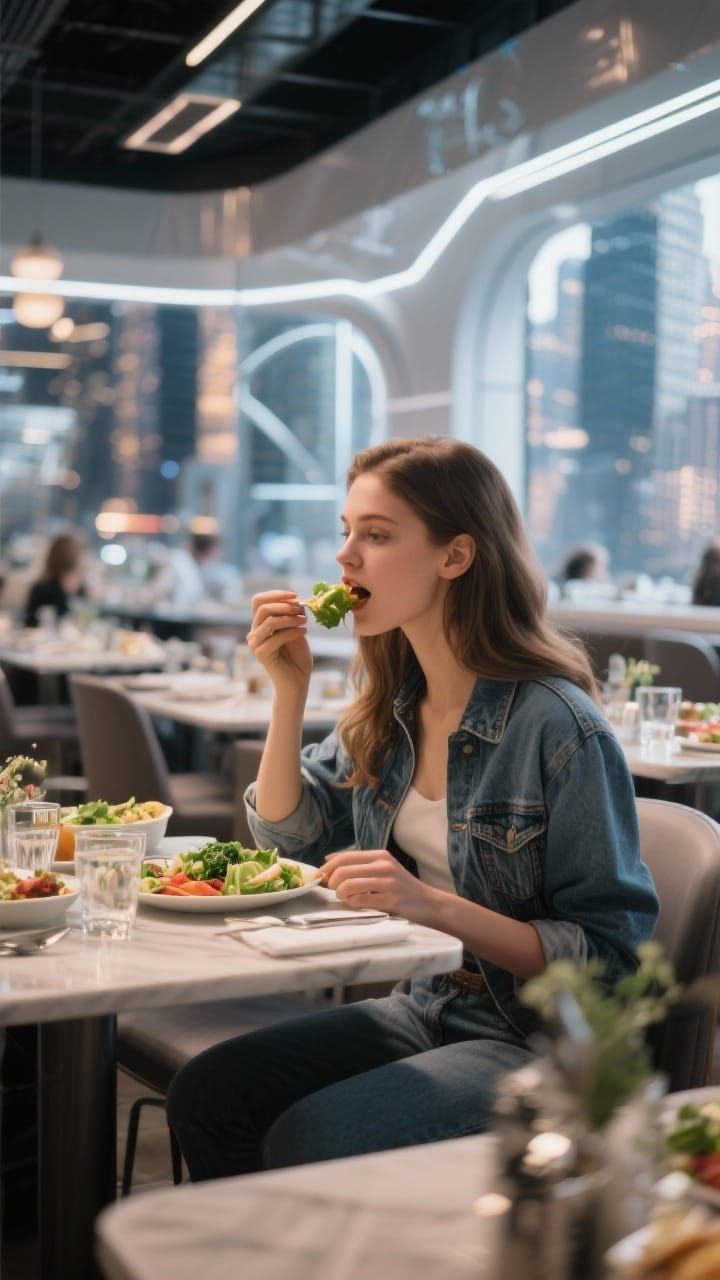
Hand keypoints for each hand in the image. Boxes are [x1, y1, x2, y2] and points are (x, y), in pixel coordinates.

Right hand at [247, 590, 311, 698]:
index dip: (275, 594)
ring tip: (305, 621)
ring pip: (269, 621)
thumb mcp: (297, 629)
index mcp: (260, 624)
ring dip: (290, 618)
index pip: (259, 601)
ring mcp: (255, 644)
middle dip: (284, 605)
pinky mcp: (261, 654)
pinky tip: (304, 632)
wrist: (297, 681)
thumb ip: (293, 614)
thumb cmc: (298, 656)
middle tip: (301, 609)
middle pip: (262, 608)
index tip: (295, 594)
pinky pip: (276, 637)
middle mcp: (254, 632)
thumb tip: (295, 599)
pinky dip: (293, 631)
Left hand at [322, 849, 436, 923]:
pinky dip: (352, 904)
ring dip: (340, 894)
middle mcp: (383, 865)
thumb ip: (359, 864)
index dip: (328, 867)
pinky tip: (356, 904)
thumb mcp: (383, 869)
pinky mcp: (390, 900)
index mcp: (380, 856)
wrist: (428, 903)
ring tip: (345, 898)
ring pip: (347, 885)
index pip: (345, 857)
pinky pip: (358, 901)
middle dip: (331, 882)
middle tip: (332, 890)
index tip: (319, 876)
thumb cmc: (402, 887)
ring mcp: (387, 883)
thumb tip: (328, 860)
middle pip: (343, 870)